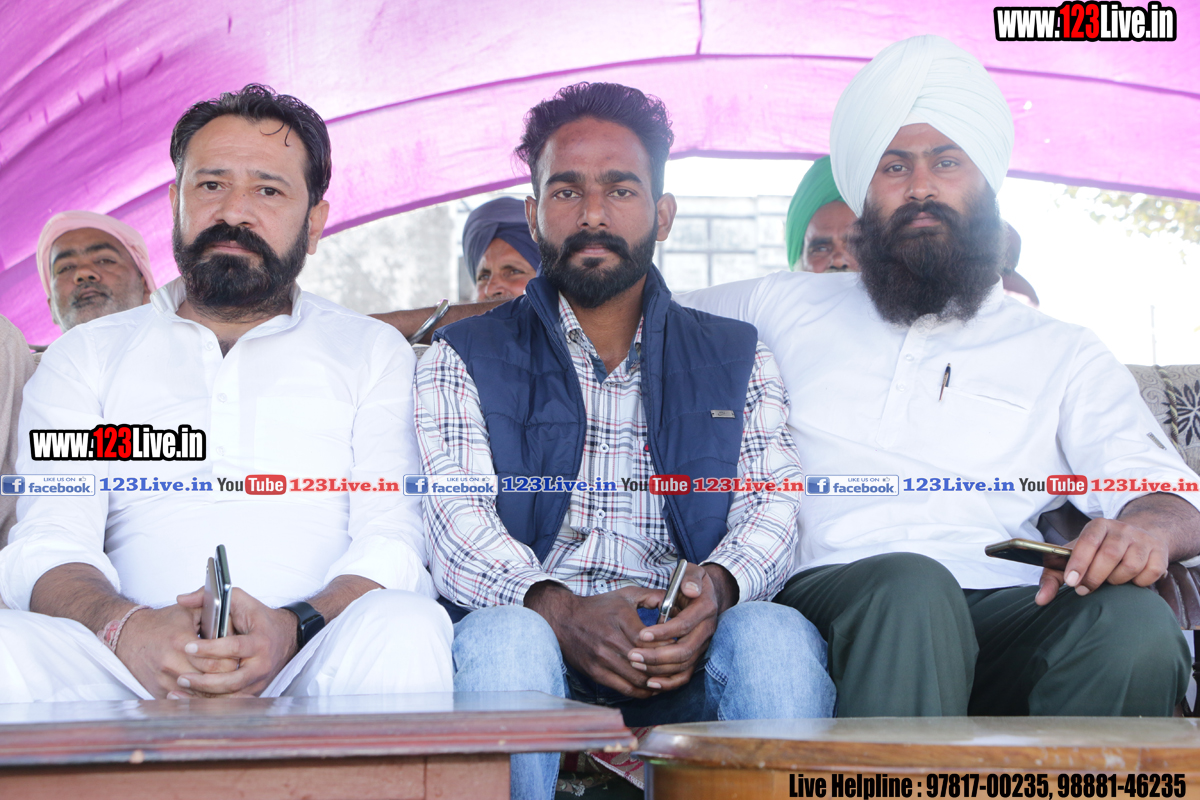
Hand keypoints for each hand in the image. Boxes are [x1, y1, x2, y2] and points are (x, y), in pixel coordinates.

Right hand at [115, 596, 234, 698]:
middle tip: (237, 671)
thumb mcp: (189, 612)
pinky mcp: (159, 691)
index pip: (216, 661)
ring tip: (227, 682)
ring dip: (215, 690)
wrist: (129, 636)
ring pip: (199, 694)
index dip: (232, 660)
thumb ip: (214, 614)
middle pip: (210, 680)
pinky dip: (200, 697)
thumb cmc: (161, 623)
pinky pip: (185, 699)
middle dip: (227, 676)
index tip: (239, 657)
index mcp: (181, 642)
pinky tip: (211, 691)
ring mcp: (164, 680)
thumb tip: (236, 623)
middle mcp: (171, 664)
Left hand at [174, 588, 298, 696]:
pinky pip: (231, 702)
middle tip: (181, 676)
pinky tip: (190, 700)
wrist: (285, 637)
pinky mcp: (253, 692)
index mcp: (260, 642)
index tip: (189, 647)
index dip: (210, 648)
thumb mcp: (238, 601)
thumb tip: (181, 599)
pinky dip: (210, 703)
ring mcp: (258, 681)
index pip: (234, 647)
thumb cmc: (259, 619)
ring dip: (205, 695)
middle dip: (205, 680)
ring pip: (231, 696)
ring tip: (181, 688)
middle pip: (232, 680)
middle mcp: (262, 665)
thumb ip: (209, 597)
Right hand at [525, 582, 666, 698]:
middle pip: (647, 662)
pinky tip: (650, 688)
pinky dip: (641, 692)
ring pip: (638, 679)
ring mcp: (602, 659)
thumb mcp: (626, 595)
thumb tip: (678, 600)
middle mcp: (611, 640)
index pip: (652, 641)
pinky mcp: (596, 673)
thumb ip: (654, 596)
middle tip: (678, 667)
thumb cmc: (598, 607)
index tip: (678, 647)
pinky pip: (624, 688)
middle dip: (666, 667)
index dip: (668, 647)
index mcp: (621, 619)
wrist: (564, 619)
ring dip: (656, 682)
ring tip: (668, 679)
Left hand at [626, 564, 733, 690]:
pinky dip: (669, 682)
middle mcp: (707, 630)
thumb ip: (690, 578)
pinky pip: (685, 675)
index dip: (663, 631)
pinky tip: (650, 683)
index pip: (684, 625)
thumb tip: (690, 589)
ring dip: (659, 669)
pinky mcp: (697, 656)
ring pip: (684, 665)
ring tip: (635, 665)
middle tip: (632, 656)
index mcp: (705, 608)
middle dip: (656, 655)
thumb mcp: (692, 572)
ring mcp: (703, 645)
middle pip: (684, 650)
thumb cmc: (691, 582)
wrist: (705, 594)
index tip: (641, 634)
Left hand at [1035, 517, 1169, 605]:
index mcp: (1097, 526)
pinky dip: (1139, 582)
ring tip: (1109, 581)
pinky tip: (1130, 579)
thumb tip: (1040, 600)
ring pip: (1130, 565)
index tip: (1072, 582)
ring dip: (1116, 580)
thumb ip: (1053, 577)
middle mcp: (1121, 529)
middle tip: (1085, 589)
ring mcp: (1142, 540)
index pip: (1088, 542)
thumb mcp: (1074, 557)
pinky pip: (1150, 573)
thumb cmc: (1099, 552)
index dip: (1079, 562)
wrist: (1138, 537)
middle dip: (1095, 577)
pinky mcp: (1160, 552)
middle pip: (1110, 555)